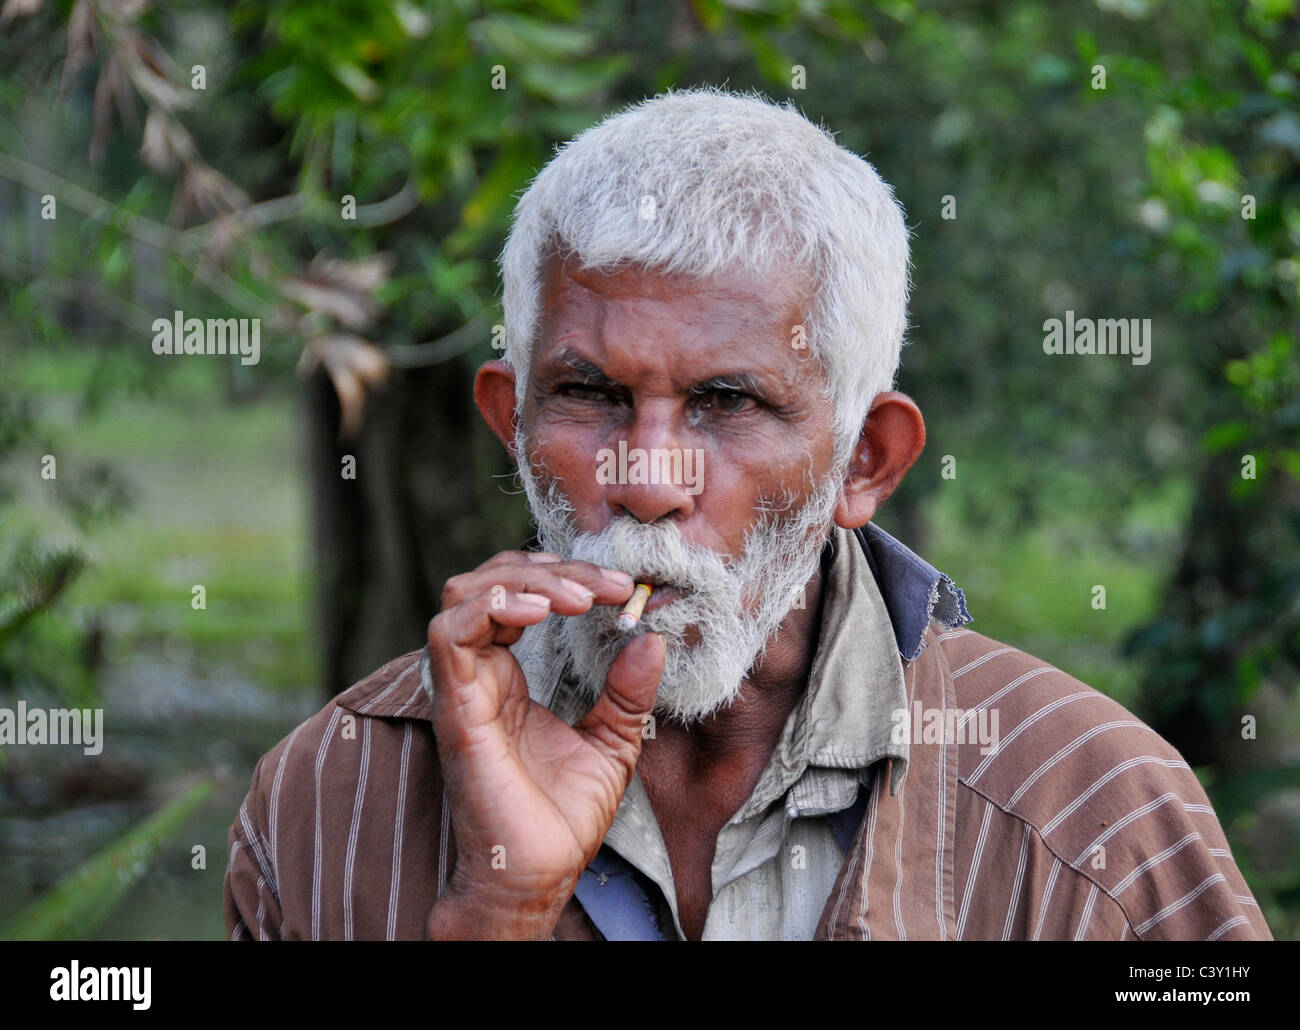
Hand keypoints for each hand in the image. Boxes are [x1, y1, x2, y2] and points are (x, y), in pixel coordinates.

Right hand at [424, 549, 664, 938]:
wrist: (539, 874)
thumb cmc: (562, 817)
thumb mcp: (613, 741)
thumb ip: (628, 691)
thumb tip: (652, 638)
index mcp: (509, 676)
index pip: (522, 594)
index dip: (570, 578)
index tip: (625, 589)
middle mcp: (481, 673)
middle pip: (494, 580)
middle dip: (555, 569)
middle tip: (610, 586)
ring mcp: (464, 687)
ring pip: (465, 593)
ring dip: (526, 580)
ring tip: (581, 596)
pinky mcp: (456, 706)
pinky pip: (450, 633)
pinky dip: (492, 607)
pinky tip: (541, 611)